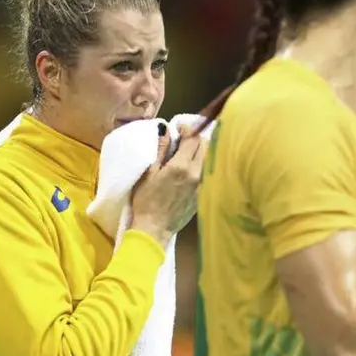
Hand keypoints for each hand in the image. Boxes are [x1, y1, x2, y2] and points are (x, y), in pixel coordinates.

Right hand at [130, 125, 207, 247]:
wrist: (154, 229)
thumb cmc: (146, 201)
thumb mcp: (149, 173)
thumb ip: (161, 150)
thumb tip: (165, 129)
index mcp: (182, 166)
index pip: (192, 138)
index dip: (187, 128)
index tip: (179, 126)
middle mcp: (196, 173)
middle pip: (205, 145)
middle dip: (196, 136)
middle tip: (185, 136)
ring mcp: (202, 185)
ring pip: (209, 158)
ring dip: (201, 149)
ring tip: (189, 149)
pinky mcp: (203, 194)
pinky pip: (207, 172)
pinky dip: (202, 163)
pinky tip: (193, 165)